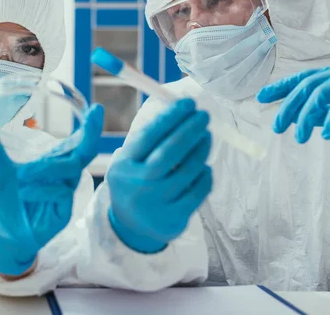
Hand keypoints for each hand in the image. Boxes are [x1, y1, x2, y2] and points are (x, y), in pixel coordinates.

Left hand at [0, 104, 103, 275]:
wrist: (1, 235)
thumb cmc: (3, 201)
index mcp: (52, 163)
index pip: (75, 142)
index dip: (88, 127)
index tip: (96, 109)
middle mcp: (62, 175)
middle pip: (82, 151)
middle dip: (90, 133)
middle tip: (95, 113)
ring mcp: (65, 192)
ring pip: (67, 168)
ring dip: (44, 168)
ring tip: (20, 176)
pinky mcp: (65, 210)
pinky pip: (60, 190)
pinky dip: (41, 188)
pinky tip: (24, 193)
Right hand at [107, 98, 212, 253]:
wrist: (131, 227)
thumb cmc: (134, 182)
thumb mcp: (128, 161)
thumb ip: (146, 139)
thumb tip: (177, 110)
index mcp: (123, 166)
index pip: (149, 136)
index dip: (170, 117)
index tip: (188, 103)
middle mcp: (138, 185)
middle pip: (170, 152)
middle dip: (190, 130)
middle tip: (203, 116)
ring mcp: (157, 203)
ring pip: (188, 171)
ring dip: (201, 149)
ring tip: (206, 137)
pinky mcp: (174, 218)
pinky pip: (198, 190)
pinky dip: (205, 174)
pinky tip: (203, 165)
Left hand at [257, 64, 329, 142]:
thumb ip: (320, 115)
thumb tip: (298, 119)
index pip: (301, 80)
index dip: (280, 87)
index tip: (260, 97)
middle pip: (305, 87)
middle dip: (287, 107)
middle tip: (276, 127)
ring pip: (318, 93)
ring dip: (304, 116)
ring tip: (298, 137)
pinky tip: (324, 134)